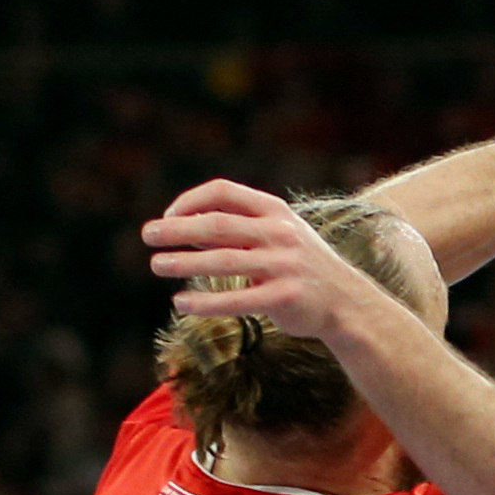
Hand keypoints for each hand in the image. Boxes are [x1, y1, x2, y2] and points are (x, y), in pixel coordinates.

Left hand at [142, 179, 367, 338]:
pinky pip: (236, 299)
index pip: (224, 191)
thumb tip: (183, 228)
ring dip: (184, 262)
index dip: (190, 201)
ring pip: (223, 261)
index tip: (168, 216)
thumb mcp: (274, 238)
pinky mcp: (285, 297)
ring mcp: (285, 265)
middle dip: (177, 229)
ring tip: (157, 265)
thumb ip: (233, 231)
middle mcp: (280, 233)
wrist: (347, 302)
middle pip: (218, 224)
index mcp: (275, 211)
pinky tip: (182, 302)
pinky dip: (205, 302)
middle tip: (147, 236)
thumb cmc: (300, 266)